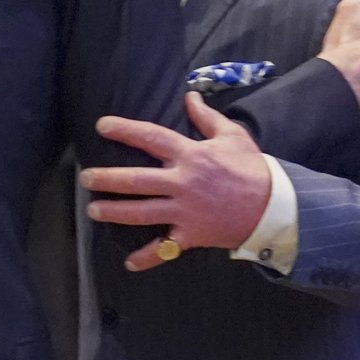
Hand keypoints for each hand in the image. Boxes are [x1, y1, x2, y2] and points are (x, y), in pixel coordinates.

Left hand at [80, 92, 270, 271]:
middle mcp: (182, 183)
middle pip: (136, 180)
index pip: (151, 137)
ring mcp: (185, 211)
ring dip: (114, 212)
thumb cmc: (252, 169)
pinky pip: (165, 249)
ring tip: (93, 210)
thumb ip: (207, 117)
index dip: (125, 130)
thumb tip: (190, 96)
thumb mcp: (232, 136)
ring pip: (141, 213)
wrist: (273, 207)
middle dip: (107, 179)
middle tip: (86, 178)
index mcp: (190, 155)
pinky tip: (129, 263)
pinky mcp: (191, 234)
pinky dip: (147, 258)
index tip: (102, 126)